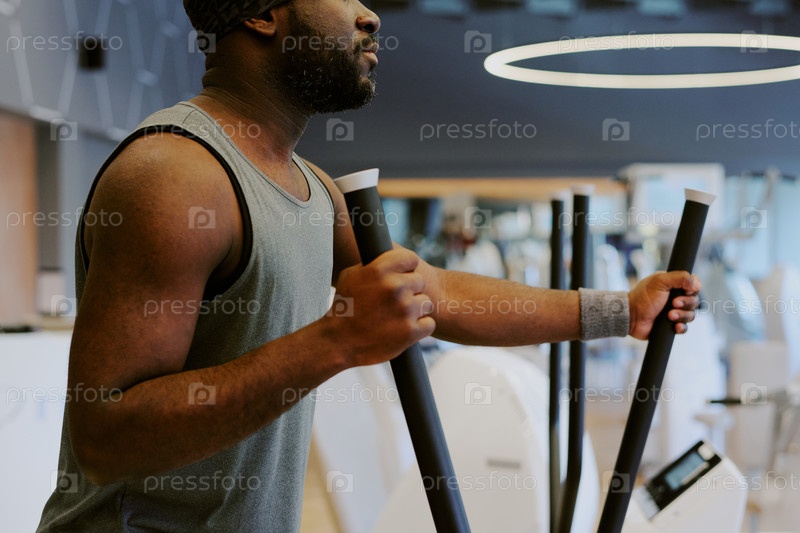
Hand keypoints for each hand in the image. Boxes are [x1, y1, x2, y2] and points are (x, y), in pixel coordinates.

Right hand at [328, 247, 434, 366]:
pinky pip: (429, 324)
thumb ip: (373, 265)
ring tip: (397, 317)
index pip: (411, 258)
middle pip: (420, 281)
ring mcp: (404, 310)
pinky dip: (420, 328)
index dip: (407, 268)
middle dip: (410, 291)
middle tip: (395, 302)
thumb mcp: (351, 276)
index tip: (402, 276)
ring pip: (426, 303)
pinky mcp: (411, 331)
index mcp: (379, 270)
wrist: (339, 343)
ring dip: (416, 310)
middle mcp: (394, 287)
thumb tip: (390, 257)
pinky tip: (403, 330)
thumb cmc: (345, 308)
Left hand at [628, 271, 701, 340]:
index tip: (686, 291)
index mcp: (674, 285)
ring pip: (691, 314)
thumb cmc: (643, 297)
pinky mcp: (671, 324)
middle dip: (686, 303)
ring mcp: (674, 311)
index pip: (694, 285)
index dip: (693, 289)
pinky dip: (682, 327)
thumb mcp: (660, 281)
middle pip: (695, 300)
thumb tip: (696, 283)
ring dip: (682, 315)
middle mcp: (676, 297)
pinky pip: (685, 327)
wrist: (632, 316)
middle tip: (673, 303)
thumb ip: (679, 277)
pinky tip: (675, 326)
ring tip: (669, 315)